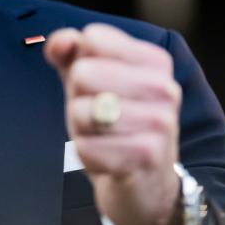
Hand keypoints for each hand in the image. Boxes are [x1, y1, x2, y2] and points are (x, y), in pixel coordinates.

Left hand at [45, 23, 182, 224]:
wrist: (145, 186)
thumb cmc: (116, 127)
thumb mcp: (91, 84)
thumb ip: (71, 54)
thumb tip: (60, 41)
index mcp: (155, 61)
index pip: (93, 38)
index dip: (80, 63)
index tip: (99, 86)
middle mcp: (164, 87)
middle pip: (82, 72)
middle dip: (78, 99)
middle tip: (100, 118)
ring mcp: (159, 121)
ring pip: (81, 110)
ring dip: (82, 130)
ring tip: (105, 138)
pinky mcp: (146, 155)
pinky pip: (86, 146)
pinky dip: (88, 155)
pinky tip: (108, 160)